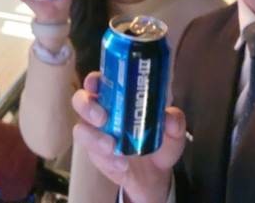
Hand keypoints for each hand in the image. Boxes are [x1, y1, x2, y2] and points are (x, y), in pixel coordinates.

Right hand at [72, 72, 185, 202]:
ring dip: (94, 137)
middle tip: (103, 117)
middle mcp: (101, 111)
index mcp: (117, 96)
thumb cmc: (159, 141)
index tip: (96, 83)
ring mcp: (95, 134)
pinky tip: (121, 164)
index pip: (99, 81)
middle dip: (87, 106)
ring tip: (112, 147)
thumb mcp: (173, 131)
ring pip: (81, 129)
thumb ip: (174, 121)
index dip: (93, 80)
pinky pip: (93, 154)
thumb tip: (168, 118)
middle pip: (80, 101)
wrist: (155, 174)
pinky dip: (106, 159)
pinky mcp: (96, 155)